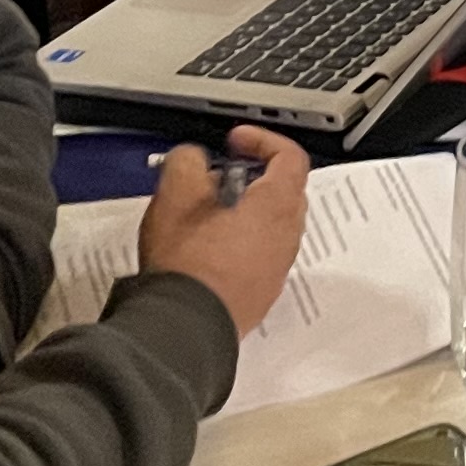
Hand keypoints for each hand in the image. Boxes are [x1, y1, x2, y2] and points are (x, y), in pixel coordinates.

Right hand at [138, 128, 310, 336]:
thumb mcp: (175, 191)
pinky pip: (258, 256)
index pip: (289, 156)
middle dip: (252, 177)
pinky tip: (204, 250)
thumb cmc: (187, 264)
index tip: (236, 142)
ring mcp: (277, 268)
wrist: (184, 324)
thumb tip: (193, 160)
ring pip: (270, 226)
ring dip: (244, 213)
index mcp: (277, 205)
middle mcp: (287, 237)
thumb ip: (188, 160)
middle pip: (283, 191)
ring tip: (203, 217)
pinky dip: (239, 244)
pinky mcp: (261, 294)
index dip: (262, 140)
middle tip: (216, 179)